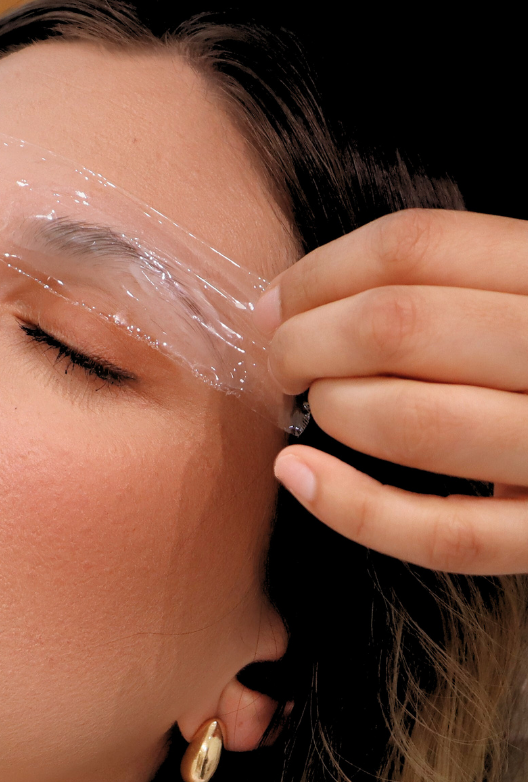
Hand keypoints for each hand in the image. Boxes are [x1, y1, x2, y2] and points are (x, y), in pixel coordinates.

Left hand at [254, 209, 527, 573]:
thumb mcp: (525, 296)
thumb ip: (449, 286)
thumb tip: (287, 302)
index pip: (417, 246)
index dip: (320, 271)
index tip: (277, 301)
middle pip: (400, 327)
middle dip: (306, 341)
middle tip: (281, 358)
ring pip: (415, 423)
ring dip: (332, 409)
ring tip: (309, 405)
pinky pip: (441, 534)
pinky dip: (351, 508)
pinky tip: (300, 477)